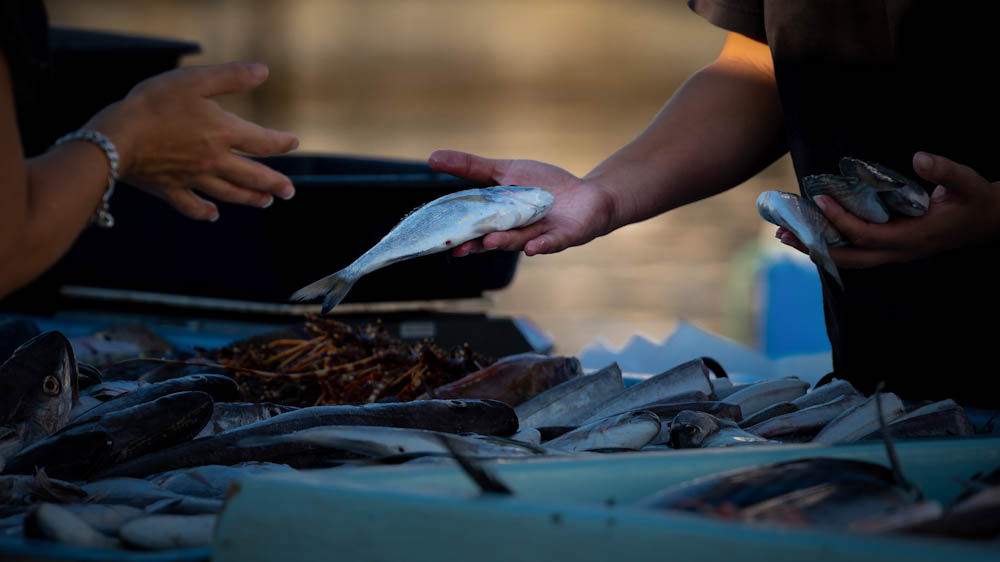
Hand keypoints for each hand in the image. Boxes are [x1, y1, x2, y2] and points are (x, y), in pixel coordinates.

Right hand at [85, 62, 298, 220]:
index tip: (293, 143)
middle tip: (289, 192)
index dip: (281, 142)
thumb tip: (264, 71)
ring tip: (265, 202)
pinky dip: (204, 211)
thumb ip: (231, 77)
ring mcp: (193, 178)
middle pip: (253, 175)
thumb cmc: (153, 104)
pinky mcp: (169, 189)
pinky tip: (213, 214)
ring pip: (229, 193)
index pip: (262, 141)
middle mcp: (214, 161)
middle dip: (275, 183)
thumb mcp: (194, 81)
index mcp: (223, 133)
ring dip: (250, 198)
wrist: (115, 136)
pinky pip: (191, 205)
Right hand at [428, 149, 617, 255]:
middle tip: (459, 248)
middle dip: (477, 244)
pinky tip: (532, 248)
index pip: (474, 226)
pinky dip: (541, 245)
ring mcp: (539, 236)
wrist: (588, 197)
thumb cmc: (544, 186)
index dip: (458, 233)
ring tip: (489, 241)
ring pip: (519, 241)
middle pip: (493, 239)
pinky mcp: (562, 237)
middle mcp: (516, 232)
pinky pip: (550, 243)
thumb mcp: (506, 171)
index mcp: (499, 218)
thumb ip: (471, 168)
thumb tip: (431, 158)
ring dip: (504, 242)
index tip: (440, 239)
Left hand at [776, 152, 999, 267]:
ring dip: (815, 248)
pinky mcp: (891, 249)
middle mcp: (898, 252)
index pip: (866, 234)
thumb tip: (920, 156)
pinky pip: (854, 253)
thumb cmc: (976, 200)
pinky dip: (830, 245)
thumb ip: (945, 171)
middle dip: (813, 246)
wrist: (988, 220)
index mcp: (913, 239)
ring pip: (847, 260)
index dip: (840, 220)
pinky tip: (811, 233)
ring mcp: (893, 254)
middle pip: (846, 258)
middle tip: (782, 231)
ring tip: (786, 235)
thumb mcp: (968, 182)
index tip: (819, 199)